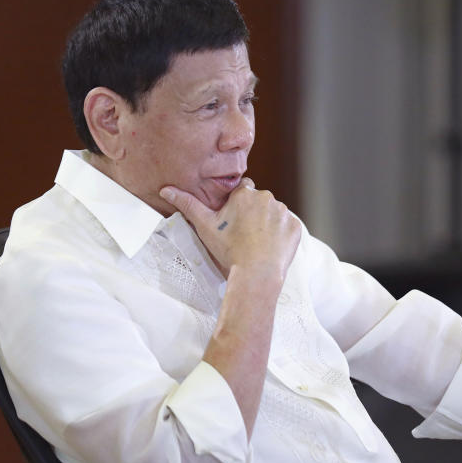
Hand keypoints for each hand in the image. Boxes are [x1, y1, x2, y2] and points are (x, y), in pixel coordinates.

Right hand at [161, 178, 299, 280]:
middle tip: (244, 235)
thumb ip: (187, 204)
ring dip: (267, 223)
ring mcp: (284, 213)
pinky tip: (270, 247)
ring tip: (257, 243)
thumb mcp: (205, 226)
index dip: (237, 204)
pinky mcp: (295, 228)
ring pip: (274, 213)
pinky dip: (281, 235)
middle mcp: (267, 198)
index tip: (234, 220)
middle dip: (253, 213)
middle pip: (259, 201)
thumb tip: (166, 189)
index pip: (242, 190)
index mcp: (245, 193)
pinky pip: (288, 227)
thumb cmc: (229, 250)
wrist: (256, 273)